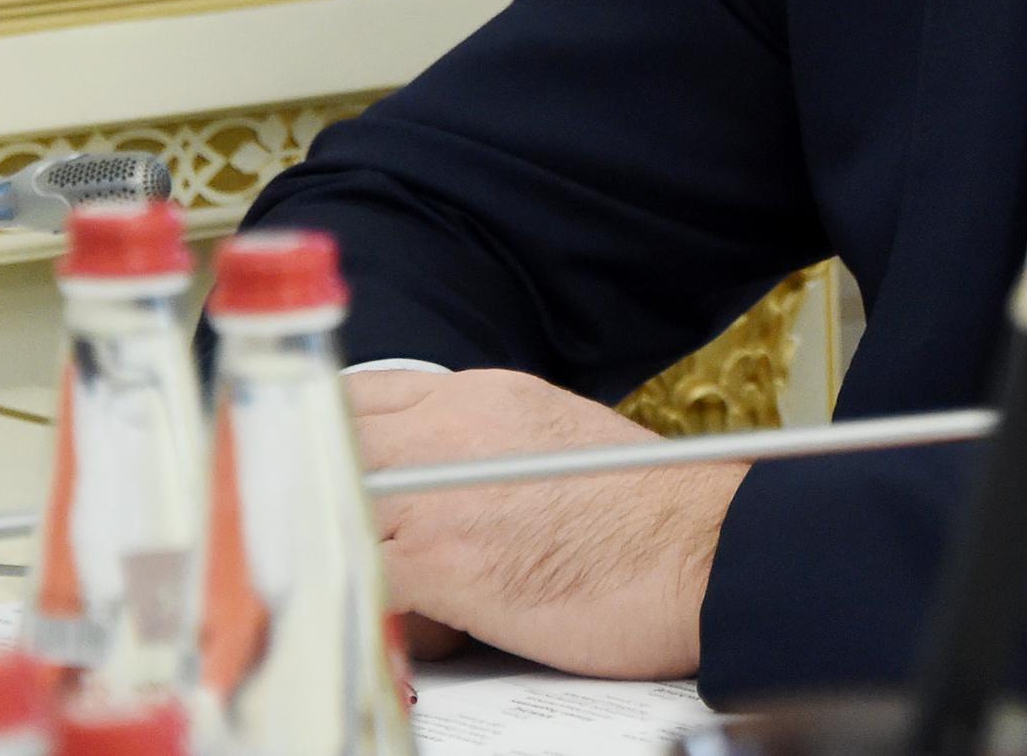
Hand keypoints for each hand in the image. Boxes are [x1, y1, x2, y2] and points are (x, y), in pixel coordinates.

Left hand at [348, 368, 744, 678]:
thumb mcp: (559, 441)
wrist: (707, 549)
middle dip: (319, 497)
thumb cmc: (656, 515)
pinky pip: (357, 578)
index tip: (319, 478)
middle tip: (333, 541)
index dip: (328, 444)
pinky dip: (370, 609)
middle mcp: (448, 428)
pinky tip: (416, 628)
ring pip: (331, 512)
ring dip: (347, 556)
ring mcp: (435, 491)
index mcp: (480, 397)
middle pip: (326, 447)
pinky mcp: (439, 559)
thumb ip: (487, 449)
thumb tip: (450, 491)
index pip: (359, 397)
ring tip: (386, 594)